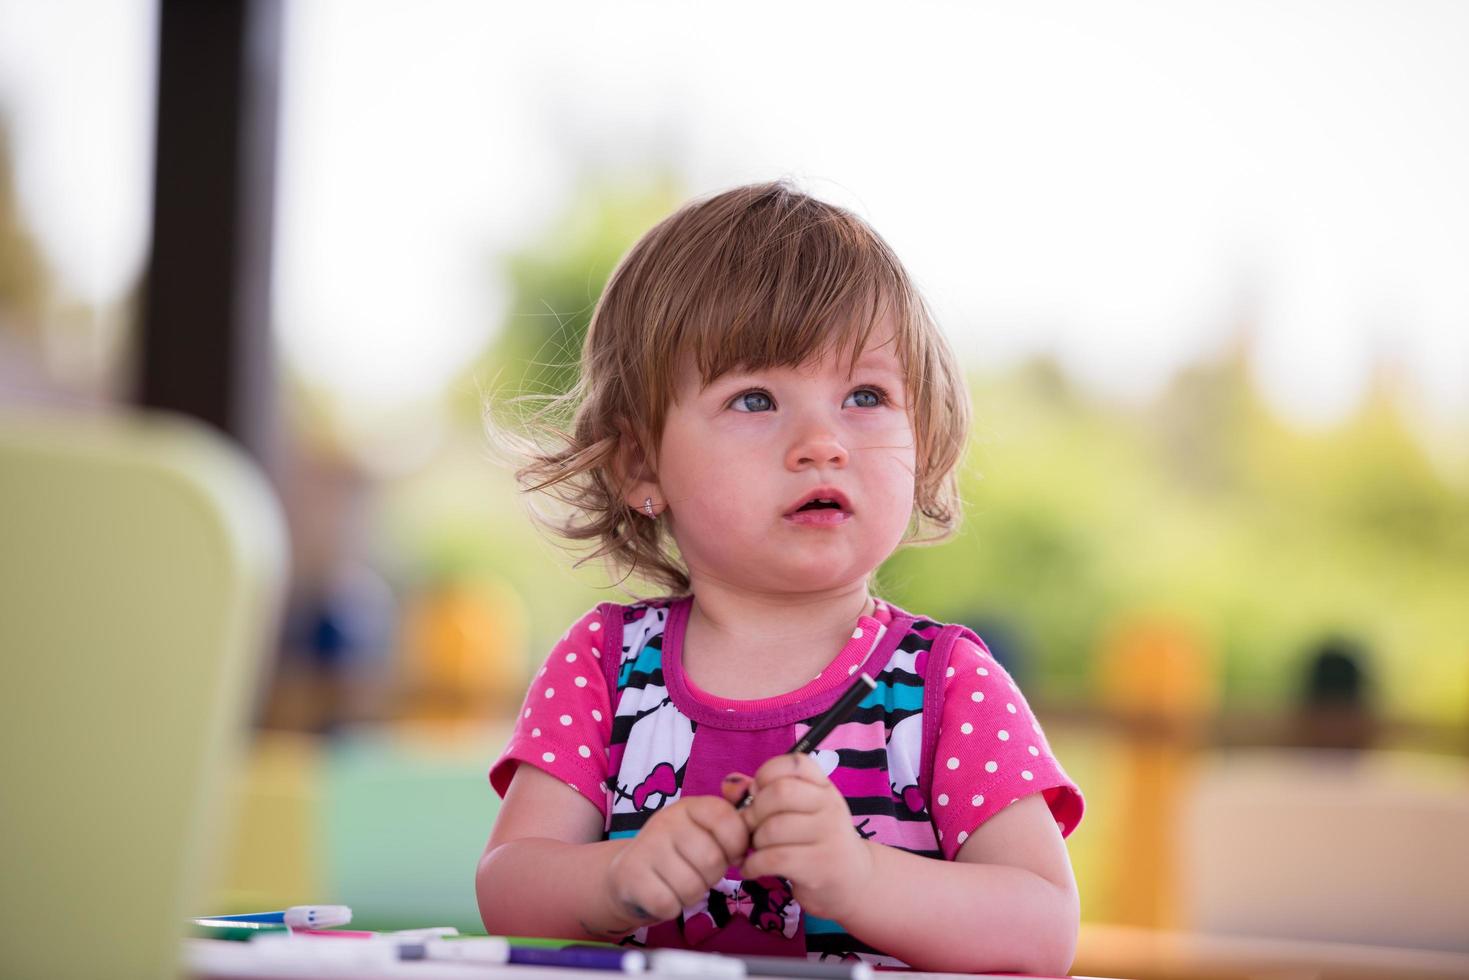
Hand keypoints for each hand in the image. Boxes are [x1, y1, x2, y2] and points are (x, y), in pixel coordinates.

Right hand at [601, 795, 749, 931]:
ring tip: (679, 884)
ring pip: (691, 886)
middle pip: (712, 860)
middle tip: (698, 873)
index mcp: (689, 807)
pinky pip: (669, 904)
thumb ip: (732, 827)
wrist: (628, 874)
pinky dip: (672, 908)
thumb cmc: (678, 854)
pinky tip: (663, 895)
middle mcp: (665, 821)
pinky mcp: (631, 877)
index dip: (736, 844)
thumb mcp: (704, 833)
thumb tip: (753, 838)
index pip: (726, 818)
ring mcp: (646, 847)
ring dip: (692, 895)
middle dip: (712, 876)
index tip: (729, 853)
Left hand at [723, 753, 874, 920]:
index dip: (767, 773)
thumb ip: (761, 794)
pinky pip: (772, 859)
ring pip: (772, 829)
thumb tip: (730, 785)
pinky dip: (752, 865)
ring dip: (754, 842)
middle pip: (780, 793)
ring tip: (756, 851)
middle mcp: (830, 806)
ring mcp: (828, 836)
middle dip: (754, 811)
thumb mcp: (796, 812)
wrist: (853, 882)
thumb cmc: (815, 842)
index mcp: (824, 787)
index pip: (795, 763)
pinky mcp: (819, 866)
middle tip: (750, 828)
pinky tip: (751, 868)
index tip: (758, 793)